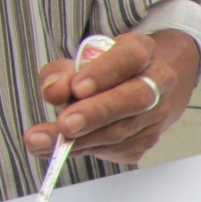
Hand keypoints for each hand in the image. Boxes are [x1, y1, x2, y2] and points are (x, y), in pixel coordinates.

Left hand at [24, 30, 199, 164]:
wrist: (134, 91)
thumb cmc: (102, 73)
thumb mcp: (76, 62)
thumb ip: (61, 73)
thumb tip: (54, 91)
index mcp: (142, 51)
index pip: (131, 57)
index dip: (104, 73)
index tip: (76, 88)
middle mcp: (157, 82)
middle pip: (136, 98)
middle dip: (97, 113)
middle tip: (65, 124)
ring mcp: (156, 114)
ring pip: (123, 130)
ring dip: (82, 139)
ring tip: (43, 141)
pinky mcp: (147, 139)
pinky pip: (117, 148)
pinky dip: (85, 149)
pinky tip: (60, 148)